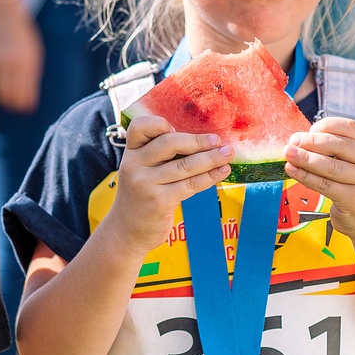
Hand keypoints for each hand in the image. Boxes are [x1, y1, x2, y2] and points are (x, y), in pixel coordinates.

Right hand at [0, 3, 43, 111]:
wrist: (5, 11)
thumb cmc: (21, 34)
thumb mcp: (33, 52)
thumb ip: (31, 72)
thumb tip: (29, 97)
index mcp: (29, 61)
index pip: (26, 93)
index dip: (25, 104)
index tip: (25, 109)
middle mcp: (13, 62)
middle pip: (11, 95)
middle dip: (12, 104)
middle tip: (13, 107)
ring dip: (0, 97)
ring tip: (4, 99)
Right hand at [103, 115, 232, 255]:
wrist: (127, 231)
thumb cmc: (140, 196)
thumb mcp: (139, 170)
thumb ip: (157, 154)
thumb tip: (199, 139)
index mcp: (130, 153)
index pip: (140, 126)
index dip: (159, 123)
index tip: (178, 129)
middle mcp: (134, 165)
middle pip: (169, 143)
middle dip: (197, 141)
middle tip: (217, 140)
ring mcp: (145, 184)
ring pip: (185, 165)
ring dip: (211, 158)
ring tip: (227, 154)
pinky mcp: (159, 201)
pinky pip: (190, 185)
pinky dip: (209, 177)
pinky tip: (222, 171)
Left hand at [282, 116, 354, 238]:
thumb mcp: (354, 162)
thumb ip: (335, 149)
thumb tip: (300, 139)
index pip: (350, 128)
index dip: (327, 126)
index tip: (309, 130)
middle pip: (339, 146)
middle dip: (312, 142)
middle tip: (292, 141)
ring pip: (331, 166)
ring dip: (305, 159)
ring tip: (288, 154)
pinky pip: (325, 185)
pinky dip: (305, 176)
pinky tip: (292, 170)